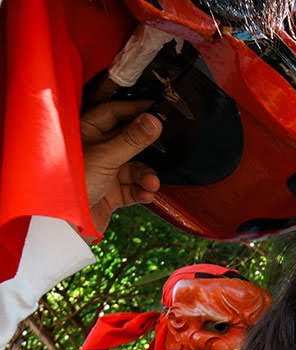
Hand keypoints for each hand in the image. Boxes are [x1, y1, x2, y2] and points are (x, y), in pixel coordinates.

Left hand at [79, 100, 162, 236]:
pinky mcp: (110, 194)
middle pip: (128, 140)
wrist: (63, 227)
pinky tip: (146, 194)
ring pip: (133, 167)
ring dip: (146, 175)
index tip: (157, 109)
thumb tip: (154, 120)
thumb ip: (133, 139)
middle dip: (146, 147)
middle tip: (164, 142)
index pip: (112, 112)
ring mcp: (103, 172)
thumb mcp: (105, 157)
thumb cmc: (69, 186)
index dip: (134, 109)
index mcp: (83, 133)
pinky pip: (133, 188)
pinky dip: (142, 191)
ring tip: (150, 183)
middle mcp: (94, 150)